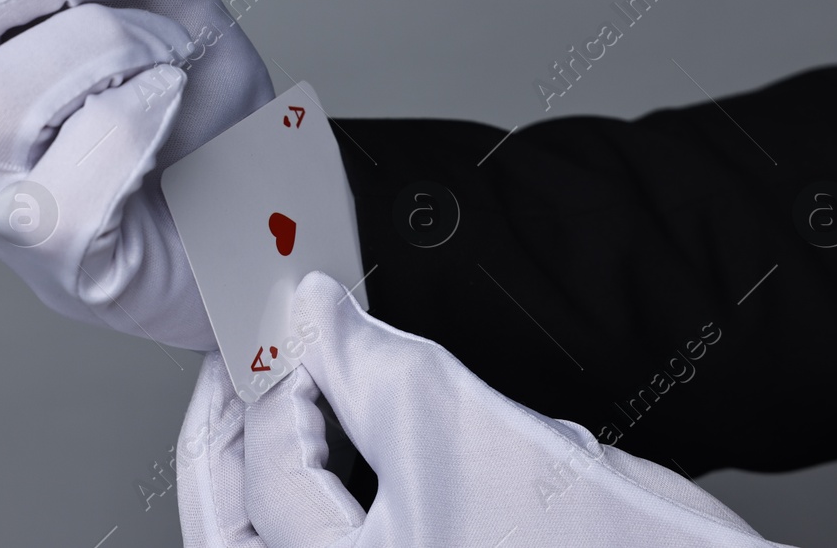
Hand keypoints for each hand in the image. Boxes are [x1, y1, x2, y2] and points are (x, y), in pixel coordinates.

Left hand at [178, 272, 789, 547]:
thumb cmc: (607, 547)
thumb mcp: (459, 429)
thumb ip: (363, 362)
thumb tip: (308, 311)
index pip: (270, 478)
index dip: (278, 380)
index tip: (291, 313)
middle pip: (237, 528)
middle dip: (228, 436)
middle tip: (238, 359)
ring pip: (275, 539)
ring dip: (266, 457)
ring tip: (276, 382)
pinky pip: (335, 537)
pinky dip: (321, 477)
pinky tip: (333, 422)